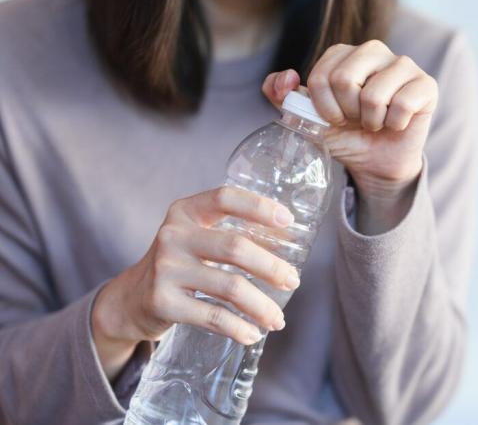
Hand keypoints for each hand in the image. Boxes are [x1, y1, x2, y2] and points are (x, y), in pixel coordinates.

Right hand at [91, 187, 299, 378]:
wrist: (131, 298)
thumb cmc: (180, 264)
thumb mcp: (196, 238)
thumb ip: (230, 234)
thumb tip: (288, 247)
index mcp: (185, 211)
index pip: (224, 198)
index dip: (259, 206)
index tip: (288, 220)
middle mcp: (172, 235)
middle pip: (235, 247)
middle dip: (271, 267)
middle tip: (293, 281)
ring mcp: (165, 269)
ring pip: (230, 287)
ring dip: (261, 306)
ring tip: (277, 319)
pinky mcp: (163, 302)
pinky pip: (213, 317)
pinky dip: (239, 328)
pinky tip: (252, 334)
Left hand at [262, 40, 437, 199]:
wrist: (375, 161)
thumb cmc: (344, 134)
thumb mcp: (306, 118)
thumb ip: (282, 96)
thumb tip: (287, 79)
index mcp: (343, 53)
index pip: (321, 77)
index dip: (324, 108)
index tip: (335, 117)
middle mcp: (373, 50)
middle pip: (345, 80)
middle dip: (346, 113)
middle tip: (356, 120)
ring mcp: (403, 64)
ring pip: (373, 96)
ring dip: (371, 121)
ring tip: (376, 122)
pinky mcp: (426, 84)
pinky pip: (402, 105)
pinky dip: (394, 124)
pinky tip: (396, 123)